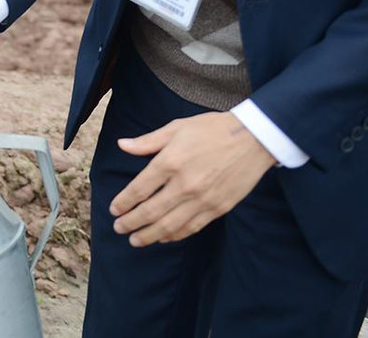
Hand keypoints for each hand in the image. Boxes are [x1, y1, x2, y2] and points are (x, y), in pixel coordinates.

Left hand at [110, 111, 277, 246]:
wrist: (253, 139)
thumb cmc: (212, 129)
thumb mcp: (176, 127)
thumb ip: (147, 141)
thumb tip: (122, 145)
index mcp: (170, 162)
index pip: (139, 189)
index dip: (123, 203)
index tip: (114, 210)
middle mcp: (184, 184)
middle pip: (150, 211)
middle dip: (131, 223)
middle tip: (119, 229)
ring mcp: (202, 199)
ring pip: (169, 225)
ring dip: (149, 235)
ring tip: (135, 240)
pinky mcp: (218, 208)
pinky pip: (192, 227)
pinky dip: (175, 235)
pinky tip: (164, 237)